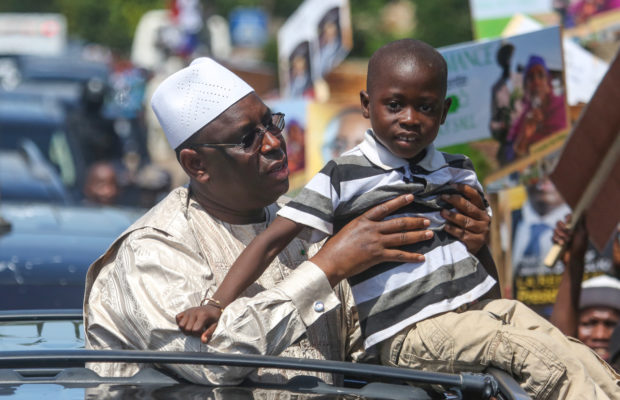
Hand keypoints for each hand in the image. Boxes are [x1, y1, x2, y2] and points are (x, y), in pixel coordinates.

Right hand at [176, 306, 220, 342]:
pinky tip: (187, 323)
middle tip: (197, 330)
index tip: (203, 332)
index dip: (198, 334)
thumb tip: (203, 341)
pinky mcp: (185, 311)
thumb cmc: (213, 318)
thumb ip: (209, 334)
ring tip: (191, 328)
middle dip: (192, 333)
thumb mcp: (214, 326)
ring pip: (181, 325)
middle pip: (187, 329)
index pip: (195, 330)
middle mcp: (194, 312)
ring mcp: (188, 311)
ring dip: (185, 329)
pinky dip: (180, 322)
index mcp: (203, 316)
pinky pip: (177, 318)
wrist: (212, 308)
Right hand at [311, 194, 432, 286]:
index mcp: (363, 220)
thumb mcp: (347, 229)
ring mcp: (376, 242)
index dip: (399, 201)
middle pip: (398, 223)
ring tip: (429, 234)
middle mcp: (372, 229)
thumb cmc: (334, 247)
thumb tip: (368, 225)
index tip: (410, 196)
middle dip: (415, 221)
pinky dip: (411, 257)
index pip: (384, 207)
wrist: (330, 261)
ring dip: (417, 235)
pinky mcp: (377, 256)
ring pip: (402, 237)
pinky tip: (421, 257)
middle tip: (428, 220)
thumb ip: (360, 226)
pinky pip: (399, 255)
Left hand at [440, 184, 489, 254]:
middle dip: (455, 200)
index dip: (464, 189)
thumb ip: (463, 206)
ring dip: (452, 216)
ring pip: (466, 221)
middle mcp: (484, 218)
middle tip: (443, 197)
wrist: (476, 249)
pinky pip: (462, 234)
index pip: (475, 196)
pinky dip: (453, 230)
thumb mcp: (469, 216)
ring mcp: (482, 230)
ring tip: (442, 212)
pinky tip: (445, 226)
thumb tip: (446, 191)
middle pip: (469, 207)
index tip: (452, 185)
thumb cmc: (469, 228)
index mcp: (482, 209)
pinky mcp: (477, 241)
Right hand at [553, 213, 587, 265]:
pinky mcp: (556, 242)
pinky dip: (556, 240)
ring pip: (555, 230)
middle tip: (568, 234)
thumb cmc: (580, 247)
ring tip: (566, 242)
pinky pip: (552, 237)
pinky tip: (561, 244)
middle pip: (559, 222)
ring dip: (560, 235)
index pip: (568, 217)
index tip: (568, 221)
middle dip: (562, 228)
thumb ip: (581, 222)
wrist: (573, 259)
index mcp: (574, 227)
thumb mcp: (582, 233)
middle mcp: (567, 230)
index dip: (567, 218)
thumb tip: (584, 210)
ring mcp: (561, 236)